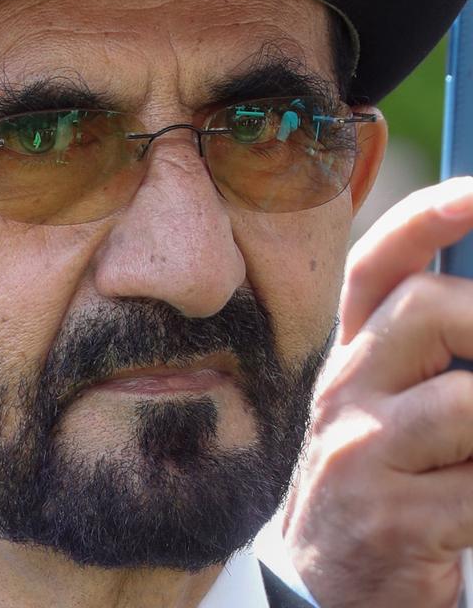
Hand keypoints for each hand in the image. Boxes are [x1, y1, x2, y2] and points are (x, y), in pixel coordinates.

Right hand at [284, 177, 472, 607]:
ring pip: (467, 401)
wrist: (330, 583)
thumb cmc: (389, 481)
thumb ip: (439, 355)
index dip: (428, 217)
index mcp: (353, 357)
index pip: (376, 266)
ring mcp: (364, 454)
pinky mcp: (395, 519)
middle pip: (430, 309)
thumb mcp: (398, 407)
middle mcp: (347, 391)